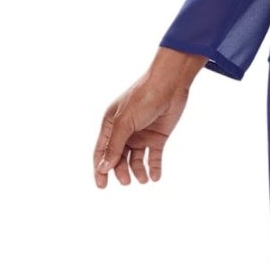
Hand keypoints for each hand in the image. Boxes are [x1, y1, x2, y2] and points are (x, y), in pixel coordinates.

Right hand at [93, 47, 203, 187]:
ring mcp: (141, 134)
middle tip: (126, 181)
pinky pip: (153, 156)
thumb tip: (103, 168)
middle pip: (118, 158)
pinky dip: (154, 168)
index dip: (100, 169)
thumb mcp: (124, 122)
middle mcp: (125, 131)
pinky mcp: (158, 137)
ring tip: (143, 179)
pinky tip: (155, 177)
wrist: (169, 84)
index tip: (101, 185)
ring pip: (136, 159)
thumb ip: (115, 146)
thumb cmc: (142, 98)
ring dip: (137, 171)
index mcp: (111, 125)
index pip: (102, 151)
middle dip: (120, 171)